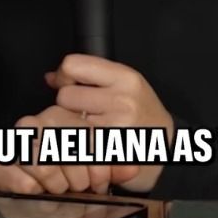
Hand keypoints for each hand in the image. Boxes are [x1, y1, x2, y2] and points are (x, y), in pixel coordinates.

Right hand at [0, 104, 137, 195]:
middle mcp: (38, 126)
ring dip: (54, 178)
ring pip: (37, 152)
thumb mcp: (99, 176)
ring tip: (59, 190)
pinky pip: (7, 167)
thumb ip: (115, 169)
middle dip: (76, 170)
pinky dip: (24, 182)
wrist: (45, 211)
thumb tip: (131, 168)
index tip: (100, 180)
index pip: (80, 128)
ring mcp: (15, 145)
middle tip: (80, 188)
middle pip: (59, 137)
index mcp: (64, 121)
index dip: (93, 157)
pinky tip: (35, 191)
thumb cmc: (74, 189)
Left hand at [46, 53, 173, 192]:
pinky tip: (89, 143)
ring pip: (66, 121)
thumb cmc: (143, 114)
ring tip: (88, 127)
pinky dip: (76, 144)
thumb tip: (51, 77)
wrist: (166, 148)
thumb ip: (90, 76)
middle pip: (65, 95)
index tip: (69, 83)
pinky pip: (74, 144)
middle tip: (83, 111)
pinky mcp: (107, 153)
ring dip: (70, 126)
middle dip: (68, 104)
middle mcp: (122, 100)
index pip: (74, 65)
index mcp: (125, 77)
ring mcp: (115, 128)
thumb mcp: (126, 84)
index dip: (65, 75)